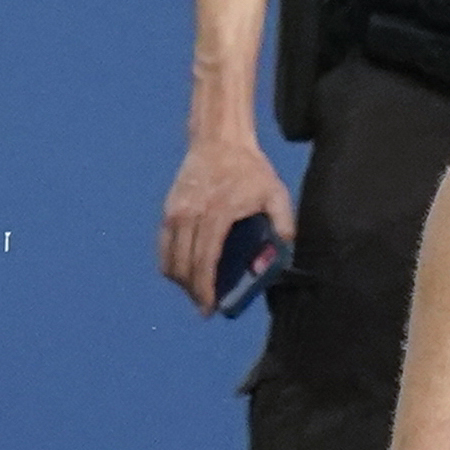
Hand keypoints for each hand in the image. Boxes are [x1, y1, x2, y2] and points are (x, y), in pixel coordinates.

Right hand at [159, 129, 298, 308]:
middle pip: (184, 266)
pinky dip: (172, 264)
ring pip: (169, 260)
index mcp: (217, 214)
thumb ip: (283, 222)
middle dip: (193, 291)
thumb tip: (285, 251)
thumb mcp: (275, 192)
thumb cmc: (249, 169)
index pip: (205, 261)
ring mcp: (175, 213)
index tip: (209, 309)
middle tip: (207, 305)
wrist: (218, 140)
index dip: (205, 289)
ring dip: (181, 281)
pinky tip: (186, 270)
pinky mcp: (168, 210)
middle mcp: (190, 216)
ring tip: (198, 290)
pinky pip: (163, 247)